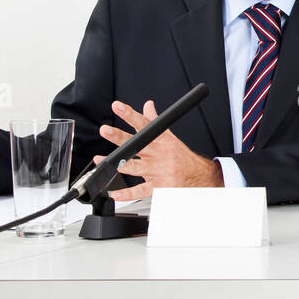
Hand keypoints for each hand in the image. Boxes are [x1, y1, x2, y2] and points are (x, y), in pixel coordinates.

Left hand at [96, 99, 221, 200]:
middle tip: (106, 130)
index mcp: (160, 140)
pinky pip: (140, 191)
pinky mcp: (157, 186)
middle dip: (119, 137)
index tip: (117, 106)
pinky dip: (127, 194)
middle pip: (136, 144)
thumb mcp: (169, 136)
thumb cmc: (181, 156)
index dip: (129, 114)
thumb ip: (154, 121)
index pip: (143, 124)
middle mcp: (157, 154)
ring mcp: (156, 171)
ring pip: (134, 167)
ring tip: (100, 160)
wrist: (198, 176)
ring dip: (117, 164)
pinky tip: (114, 193)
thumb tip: (148, 105)